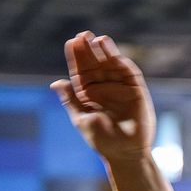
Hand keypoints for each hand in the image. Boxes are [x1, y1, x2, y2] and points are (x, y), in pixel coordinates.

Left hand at [51, 31, 155, 160]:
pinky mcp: (135, 88)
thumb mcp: (82, 120)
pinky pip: (126, 70)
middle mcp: (103, 87)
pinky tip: (111, 50)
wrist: (125, 154)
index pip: (80, 71)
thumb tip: (55, 83)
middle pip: (94, 63)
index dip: (76, 57)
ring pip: (109, 63)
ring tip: (95, 39)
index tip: (71, 42)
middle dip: (88, 50)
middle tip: (82, 35)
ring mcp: (119, 86)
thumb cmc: (102, 141)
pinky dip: (119, 59)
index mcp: (88, 94)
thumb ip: (71, 100)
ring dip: (103, 50)